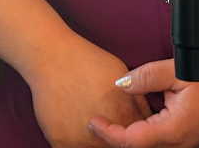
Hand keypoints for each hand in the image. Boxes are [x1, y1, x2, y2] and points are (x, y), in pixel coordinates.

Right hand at [24, 34, 152, 147]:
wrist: (52, 58)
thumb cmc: (87, 62)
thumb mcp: (121, 75)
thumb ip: (137, 100)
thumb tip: (147, 116)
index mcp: (123, 115)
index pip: (137, 134)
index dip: (134, 129)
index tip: (129, 124)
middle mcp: (104, 132)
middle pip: (117, 144)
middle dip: (117, 135)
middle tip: (109, 120)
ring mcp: (80, 140)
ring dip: (99, 141)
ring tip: (92, 119)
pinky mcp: (60, 142)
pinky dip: (80, 142)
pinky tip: (78, 127)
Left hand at [88, 59, 198, 147]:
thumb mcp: (181, 72)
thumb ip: (149, 76)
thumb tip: (122, 84)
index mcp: (172, 131)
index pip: (130, 141)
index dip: (108, 133)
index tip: (93, 121)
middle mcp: (177, 146)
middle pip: (136, 147)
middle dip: (115, 135)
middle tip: (99, 118)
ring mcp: (183, 146)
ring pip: (148, 146)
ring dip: (130, 135)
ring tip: (115, 116)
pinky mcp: (187, 142)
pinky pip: (160, 142)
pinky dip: (145, 132)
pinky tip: (139, 115)